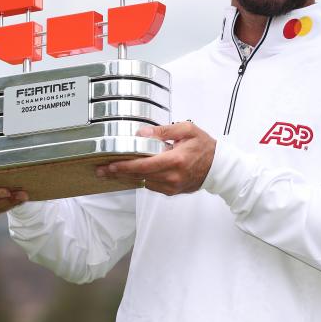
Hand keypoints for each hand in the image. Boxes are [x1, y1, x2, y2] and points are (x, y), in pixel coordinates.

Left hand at [96, 122, 215, 195]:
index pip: (144, 166)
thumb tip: (141, 134)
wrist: (218, 167)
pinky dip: (140, 179)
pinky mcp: (171, 191)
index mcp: (175, 160)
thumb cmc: (205, 147)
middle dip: (119, 173)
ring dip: (127, 177)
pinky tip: (131, 173)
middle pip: (139, 177)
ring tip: (112, 171)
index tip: (110, 165)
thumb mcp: (187, 130)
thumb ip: (163, 131)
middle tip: (101, 170)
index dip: (125, 166)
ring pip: (143, 183)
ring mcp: (172, 186)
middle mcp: (172, 177)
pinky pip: (151, 186)